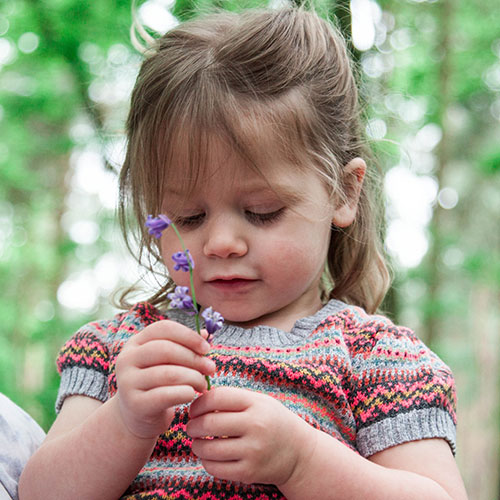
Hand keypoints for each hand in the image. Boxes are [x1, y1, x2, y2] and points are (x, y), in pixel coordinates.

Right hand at [115, 320, 215, 438]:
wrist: (136, 418)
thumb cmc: (157, 384)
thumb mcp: (166, 362)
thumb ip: (184, 346)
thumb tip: (206, 334)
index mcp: (136, 342)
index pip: (164, 328)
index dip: (188, 335)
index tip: (206, 348)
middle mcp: (127, 359)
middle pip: (166, 349)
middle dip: (194, 358)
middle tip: (211, 369)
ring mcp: (127, 382)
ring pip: (168, 373)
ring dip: (193, 378)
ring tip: (203, 384)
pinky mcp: (135, 404)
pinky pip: (165, 395)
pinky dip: (185, 393)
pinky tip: (192, 394)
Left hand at [186, 387, 315, 485]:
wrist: (299, 452)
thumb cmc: (271, 421)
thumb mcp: (258, 402)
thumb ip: (231, 399)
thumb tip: (197, 400)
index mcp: (256, 404)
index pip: (216, 398)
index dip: (198, 403)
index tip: (194, 409)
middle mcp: (255, 425)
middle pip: (209, 423)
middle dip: (193, 425)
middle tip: (191, 427)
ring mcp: (253, 450)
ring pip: (208, 448)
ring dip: (196, 445)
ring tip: (198, 442)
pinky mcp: (249, 472)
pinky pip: (215, 468)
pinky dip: (206, 461)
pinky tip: (210, 455)